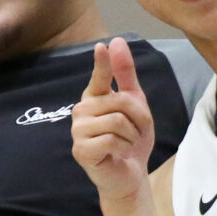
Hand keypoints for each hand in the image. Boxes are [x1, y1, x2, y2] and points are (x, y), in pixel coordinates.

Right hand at [72, 40, 157, 202]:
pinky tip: (119, 154)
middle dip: (138, 119)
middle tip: (135, 133)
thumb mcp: (136, 104)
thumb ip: (125, 75)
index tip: (102, 46)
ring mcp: (78, 130)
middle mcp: (82, 110)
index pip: (99, 76)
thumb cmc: (130, 139)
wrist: (129, 174)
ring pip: (117, 121)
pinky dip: (124, 148)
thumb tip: (115, 41)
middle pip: (120, 102)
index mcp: (94, 97)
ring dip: (131, 135)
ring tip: (127, 144)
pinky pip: (111, 139)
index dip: (102, 63)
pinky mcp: (80, 150)